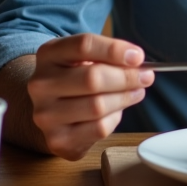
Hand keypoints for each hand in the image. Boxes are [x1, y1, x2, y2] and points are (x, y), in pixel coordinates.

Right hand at [26, 33, 153, 160]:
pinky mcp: (57, 139)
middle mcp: (41, 84)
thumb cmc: (75, 78)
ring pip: (97, 106)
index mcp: (48, 54)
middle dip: (126, 77)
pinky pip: (98, 128)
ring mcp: (45, 114)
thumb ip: (108, 55)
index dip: (115, 50)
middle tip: (146, 77)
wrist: (51, 109)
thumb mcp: (85, 58)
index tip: (138, 56)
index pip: (84, 45)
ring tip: (136, 92)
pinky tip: (116, 111)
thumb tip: (136, 62)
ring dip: (125, 98)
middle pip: (92, 78)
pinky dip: (114, 119)